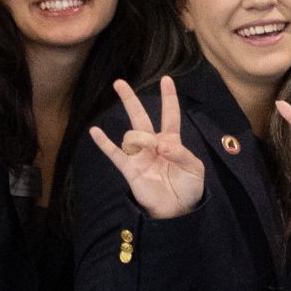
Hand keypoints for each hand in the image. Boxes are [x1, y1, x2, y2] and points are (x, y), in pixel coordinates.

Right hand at [87, 76, 206, 219]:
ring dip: (142, 140)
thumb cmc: (189, 188)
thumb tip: (163, 145)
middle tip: (119, 82)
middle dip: (130, 100)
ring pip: (133, 136)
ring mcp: (140, 156)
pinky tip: (95, 132)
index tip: (166, 80)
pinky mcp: (130, 170)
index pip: (170, 116)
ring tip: (155, 153)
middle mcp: (153, 145)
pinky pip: (115, 154)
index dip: (169, 98)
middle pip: (140, 117)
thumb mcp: (194, 169)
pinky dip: (105, 143)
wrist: (177, 211)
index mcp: (172, 142)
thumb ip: (182, 154)